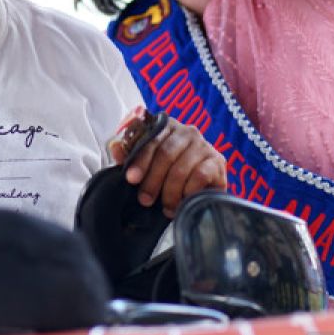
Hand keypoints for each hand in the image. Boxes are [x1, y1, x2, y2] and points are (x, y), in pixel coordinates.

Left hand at [109, 109, 226, 217]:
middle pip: (165, 154)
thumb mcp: (145, 165)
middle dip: (153, 180)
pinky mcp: (217, 161)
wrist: (200, 189)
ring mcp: (204, 145)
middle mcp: (187, 131)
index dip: (140, 160)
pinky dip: (188, 191)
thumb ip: (129, 155)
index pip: (151, 140)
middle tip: (145, 199)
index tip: (131, 179)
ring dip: (170, 191)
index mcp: (166, 127)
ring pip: (181, 167)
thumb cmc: (167, 174)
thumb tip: (115, 147)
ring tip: (165, 207)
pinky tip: (182, 201)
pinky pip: (200, 175)